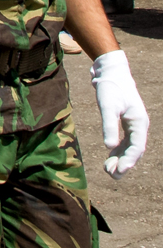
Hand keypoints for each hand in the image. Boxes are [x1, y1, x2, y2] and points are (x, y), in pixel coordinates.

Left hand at [92, 49, 148, 176]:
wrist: (110, 72)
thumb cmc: (110, 87)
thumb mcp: (108, 105)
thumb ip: (109, 126)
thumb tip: (109, 147)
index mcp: (139, 122)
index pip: (137, 147)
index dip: (128, 161)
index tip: (119, 171)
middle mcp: (138, 125)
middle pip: (134, 150)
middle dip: (124, 164)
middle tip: (111, 175)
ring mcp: (132, 123)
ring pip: (129, 147)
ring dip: (120, 159)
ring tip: (108, 171)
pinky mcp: (124, 121)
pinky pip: (124, 141)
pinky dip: (118, 150)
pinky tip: (110, 157)